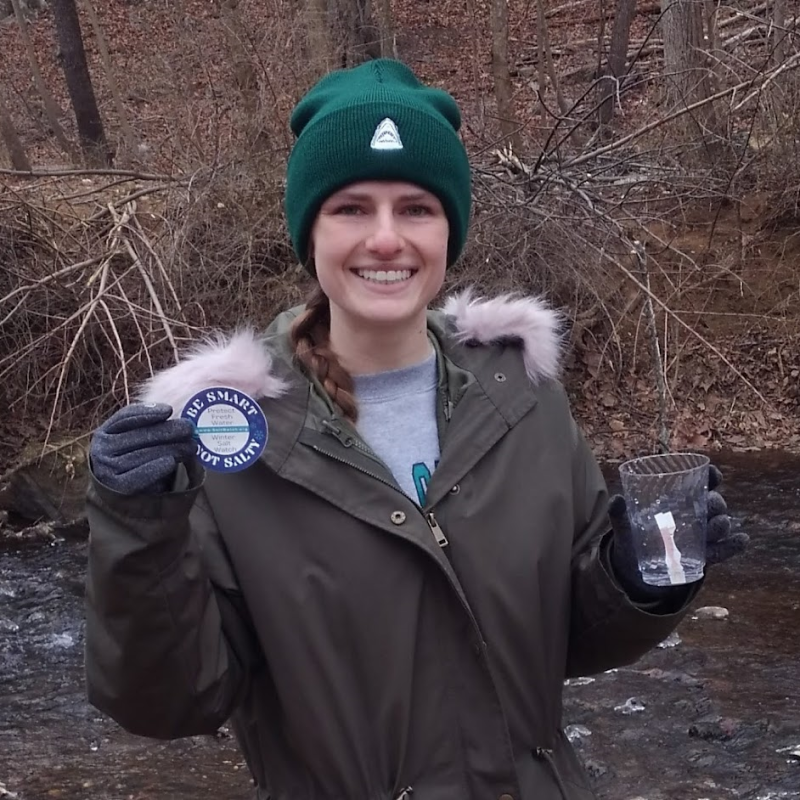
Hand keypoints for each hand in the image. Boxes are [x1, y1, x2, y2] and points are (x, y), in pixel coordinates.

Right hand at [90, 403, 197, 495]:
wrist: (118, 491)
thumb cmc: (133, 458)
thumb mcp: (133, 438)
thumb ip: (148, 426)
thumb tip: (172, 414)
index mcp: (105, 432)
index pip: (126, 418)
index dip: (148, 413)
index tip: (169, 410)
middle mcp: (101, 449)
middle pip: (138, 436)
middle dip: (167, 431)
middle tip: (189, 430)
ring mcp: (106, 468)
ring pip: (142, 455)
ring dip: (170, 450)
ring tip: (190, 447)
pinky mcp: (116, 487)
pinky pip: (137, 477)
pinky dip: (155, 469)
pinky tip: (170, 463)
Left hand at [608, 464, 748, 598]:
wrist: (635, 569)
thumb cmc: (632, 538)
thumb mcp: (624, 526)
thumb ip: (619, 514)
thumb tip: (617, 500)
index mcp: (677, 501)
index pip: (699, 483)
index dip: (710, 476)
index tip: (713, 474)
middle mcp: (693, 515)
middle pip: (712, 504)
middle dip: (714, 503)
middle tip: (710, 506)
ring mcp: (700, 536)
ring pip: (718, 526)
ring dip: (723, 524)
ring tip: (720, 524)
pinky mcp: (704, 557)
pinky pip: (722, 550)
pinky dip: (733, 546)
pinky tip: (742, 540)